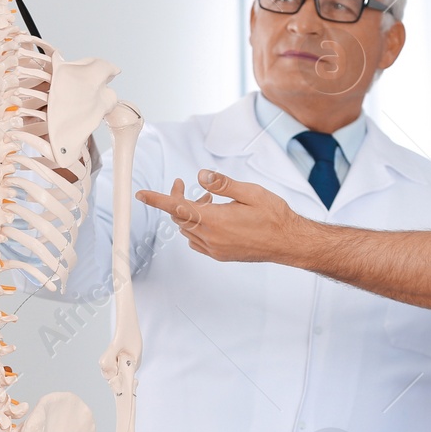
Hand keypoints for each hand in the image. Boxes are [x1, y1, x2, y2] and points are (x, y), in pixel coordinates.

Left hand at [135, 170, 304, 263]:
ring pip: (187, 229)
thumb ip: (223, 184)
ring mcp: (215, 249)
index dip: (157, 200)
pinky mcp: (221, 255)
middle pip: (179, 217)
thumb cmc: (274, 216)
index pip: (177, 207)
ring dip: (189, 212)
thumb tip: (201, 177)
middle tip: (183, 184)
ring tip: (207, 199)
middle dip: (177, 199)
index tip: (141, 194)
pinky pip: (197, 241)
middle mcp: (211, 237)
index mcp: (215, 220)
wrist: (289, 243)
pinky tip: (212, 217)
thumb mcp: (250, 192)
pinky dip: (196, 226)